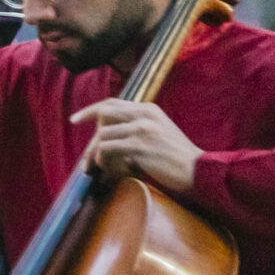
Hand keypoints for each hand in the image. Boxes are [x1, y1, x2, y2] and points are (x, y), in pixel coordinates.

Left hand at [69, 99, 202, 193]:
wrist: (199, 171)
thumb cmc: (178, 157)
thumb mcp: (159, 132)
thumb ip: (137, 128)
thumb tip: (109, 135)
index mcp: (148, 109)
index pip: (112, 104)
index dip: (90, 110)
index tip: (75, 119)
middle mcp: (144, 114)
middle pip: (103, 114)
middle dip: (89, 134)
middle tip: (84, 157)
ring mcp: (142, 129)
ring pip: (103, 135)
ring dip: (94, 155)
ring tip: (95, 169)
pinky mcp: (139, 146)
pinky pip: (107, 149)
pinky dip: (101, 160)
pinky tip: (104, 170)